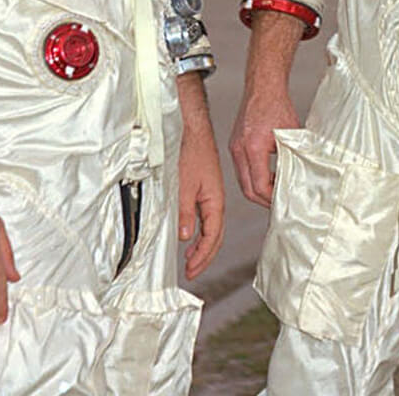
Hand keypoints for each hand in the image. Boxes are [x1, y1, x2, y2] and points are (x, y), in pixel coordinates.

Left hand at [177, 124, 226, 278]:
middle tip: (192, 271)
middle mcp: (215, 199)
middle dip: (204, 255)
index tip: (192, 270)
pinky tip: (189, 234)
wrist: (190, 127)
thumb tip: (184, 237)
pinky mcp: (202, 188)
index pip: (212, 236)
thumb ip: (184, 212)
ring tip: (190, 258)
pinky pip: (204, 216)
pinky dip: (198, 230)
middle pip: (215, 235)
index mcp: (214, 200)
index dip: (202, 255)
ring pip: (211, 226)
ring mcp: (209, 194)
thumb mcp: (183, 185)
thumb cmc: (189, 151)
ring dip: (201, 245)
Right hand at [229, 81, 298, 206]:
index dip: (272, 197)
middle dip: (263, 199)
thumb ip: (293, 156)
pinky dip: (254, 177)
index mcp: (253, 148)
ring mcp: (235, 148)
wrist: (263, 87)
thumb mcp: (290, 134)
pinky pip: (242, 169)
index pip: (259, 185)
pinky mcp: (235, 145)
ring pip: (243, 181)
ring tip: (275, 191)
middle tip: (279, 203)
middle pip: (247, 189)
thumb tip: (299, 176)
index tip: (284, 200)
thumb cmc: (277, 105)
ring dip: (258, 189)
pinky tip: (269, 176)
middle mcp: (240, 150)